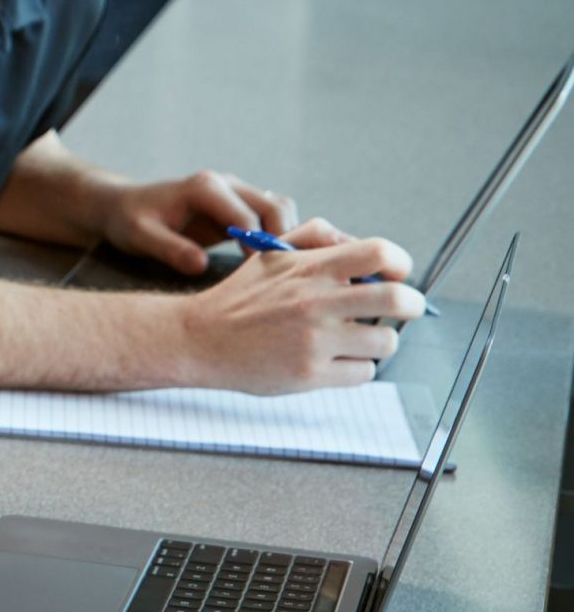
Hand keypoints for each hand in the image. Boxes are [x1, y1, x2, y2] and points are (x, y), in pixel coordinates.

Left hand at [98, 170, 296, 275]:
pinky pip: (272, 218)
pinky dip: (280, 237)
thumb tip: (200, 265)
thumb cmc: (129, 220)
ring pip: (280, 210)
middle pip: (275, 208)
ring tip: (278, 272)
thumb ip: (169, 249)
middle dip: (284, 241)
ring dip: (287, 238)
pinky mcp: (238, 208)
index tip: (262, 277)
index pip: (248, 217)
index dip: (260, 247)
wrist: (124, 207)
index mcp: (205, 187)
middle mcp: (226, 184)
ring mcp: (235, 194)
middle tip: (281, 277)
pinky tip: (271, 265)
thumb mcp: (140, 236)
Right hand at [177, 216, 425, 391]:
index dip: (400, 264)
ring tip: (356, 339)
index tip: (396, 275)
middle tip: (406, 309)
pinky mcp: (310, 374)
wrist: (199, 338)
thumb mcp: (270, 255)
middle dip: (412, 305)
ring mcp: (314, 340)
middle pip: (399, 300)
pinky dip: (355, 367)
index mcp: (309, 269)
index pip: (379, 253)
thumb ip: (313, 237)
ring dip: (377, 341)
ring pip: (385, 342)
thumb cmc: (238, 299)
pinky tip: (333, 360)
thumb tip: (354, 241)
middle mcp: (315, 302)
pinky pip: (363, 372)